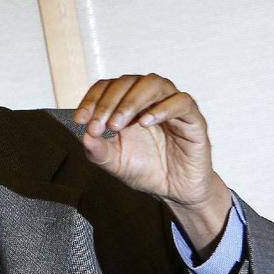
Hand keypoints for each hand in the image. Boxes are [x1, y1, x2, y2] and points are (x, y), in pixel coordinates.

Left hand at [73, 74, 230, 254]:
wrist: (174, 191)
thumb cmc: (146, 171)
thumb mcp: (115, 163)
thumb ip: (99, 151)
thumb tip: (84, 137)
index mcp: (128, 104)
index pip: (108, 87)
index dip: (92, 99)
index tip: (79, 120)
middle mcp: (150, 100)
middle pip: (128, 81)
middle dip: (109, 102)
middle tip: (98, 125)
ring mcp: (172, 106)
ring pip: (154, 83)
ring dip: (132, 101)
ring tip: (118, 123)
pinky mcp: (193, 119)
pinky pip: (181, 102)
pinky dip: (162, 109)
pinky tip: (145, 122)